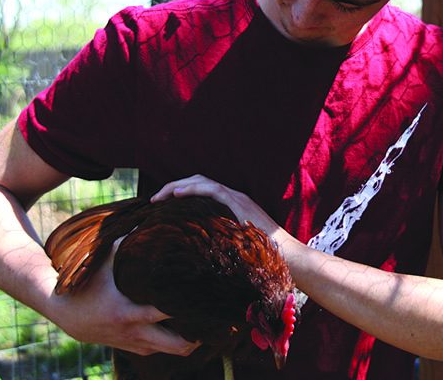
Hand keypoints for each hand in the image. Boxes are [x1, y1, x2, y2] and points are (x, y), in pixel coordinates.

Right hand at [48, 238, 199, 356]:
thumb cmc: (84, 282)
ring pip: (169, 352)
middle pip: (177, 345)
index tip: (209, 299)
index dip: (191, 308)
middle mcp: (134, 332)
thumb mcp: (104, 260)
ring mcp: (132, 343)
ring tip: (203, 326)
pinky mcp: (127, 348)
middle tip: (214, 321)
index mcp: (130, 312)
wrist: (59, 310)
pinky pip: (155, 351)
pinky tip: (180, 330)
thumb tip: (148, 217)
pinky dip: (169, 344)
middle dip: (198, 338)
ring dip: (186, 342)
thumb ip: (127, 240)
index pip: (169, 313)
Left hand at [151, 175, 292, 249]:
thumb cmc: (262, 260)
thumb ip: (218, 245)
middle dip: (173, 187)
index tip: (161, 205)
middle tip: (154, 200)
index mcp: (231, 206)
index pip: (201, 191)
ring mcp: (238, 199)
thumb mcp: (233, 250)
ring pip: (203, 182)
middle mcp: (234, 198)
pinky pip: (213, 190)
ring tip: (160, 196)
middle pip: (198, 182)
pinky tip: (177, 195)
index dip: (179, 193)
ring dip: (178, 186)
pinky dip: (193, 189)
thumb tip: (196, 257)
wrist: (288, 259)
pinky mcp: (240, 204)